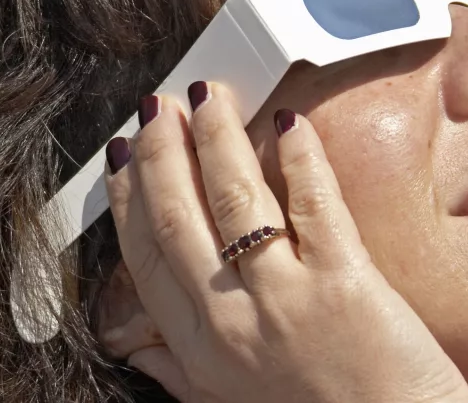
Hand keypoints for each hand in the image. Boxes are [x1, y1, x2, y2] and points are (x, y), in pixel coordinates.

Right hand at [100, 83, 467, 402]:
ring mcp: (287, 298)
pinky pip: (316, 204)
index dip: (128, 199)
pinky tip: (289, 124)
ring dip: (216, 139)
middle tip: (156, 108)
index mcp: (201, 348)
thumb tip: (134, 345)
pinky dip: (300, 158)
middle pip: (178, 218)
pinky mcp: (348, 281)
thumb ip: (177, 371)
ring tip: (208, 97)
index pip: (146, 257)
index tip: (120, 158)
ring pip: (236, 200)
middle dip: (161, 153)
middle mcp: (232, 319)